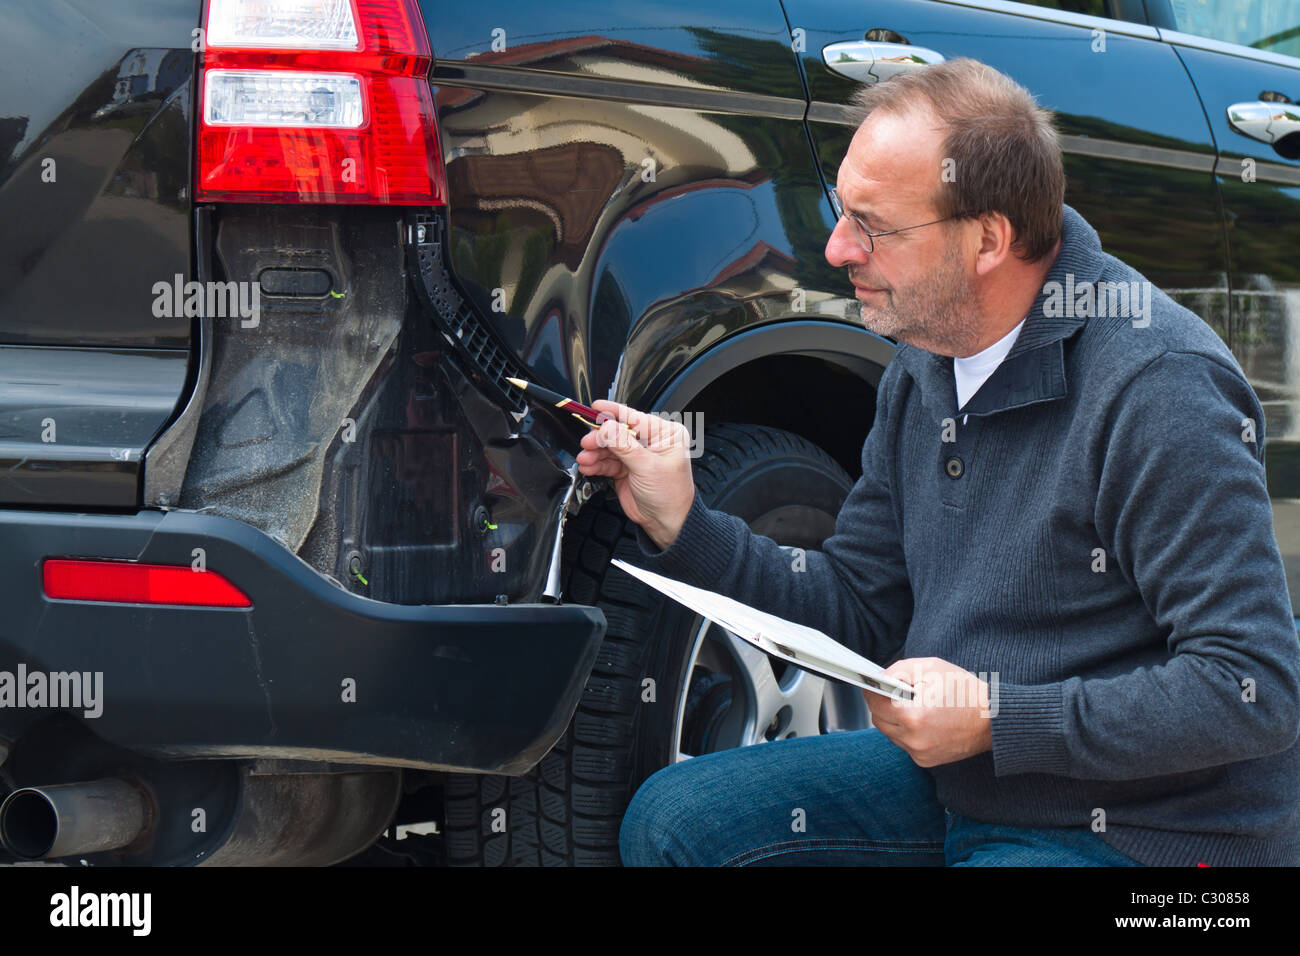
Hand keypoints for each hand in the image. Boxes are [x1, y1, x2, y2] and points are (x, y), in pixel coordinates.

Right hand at [575, 400, 694, 549]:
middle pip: (618, 432)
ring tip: (585, 459)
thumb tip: (607, 427)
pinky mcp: (626, 469)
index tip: (596, 407)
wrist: (666, 523)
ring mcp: (637, 456)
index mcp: (665, 434)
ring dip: (595, 453)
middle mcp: (651, 442)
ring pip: (609, 447)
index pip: (635, 417)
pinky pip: (607, 462)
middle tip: (587, 443)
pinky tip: (588, 467)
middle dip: (600, 438)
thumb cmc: (670, 496)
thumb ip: (624, 446)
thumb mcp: (647, 467)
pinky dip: (596, 464)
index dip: (614, 412)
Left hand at [865, 657, 993, 767]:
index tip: (870, 683)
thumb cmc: (965, 691)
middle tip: (891, 692)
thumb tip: (879, 677)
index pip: (874, 703)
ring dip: (894, 719)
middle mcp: (913, 739)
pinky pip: (905, 744)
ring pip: (890, 733)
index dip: (871, 690)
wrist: (994, 719)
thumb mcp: (930, 668)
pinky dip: (907, 732)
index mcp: (911, 715)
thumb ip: (898, 670)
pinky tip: (922, 720)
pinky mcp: (926, 761)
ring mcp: (919, 753)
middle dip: (881, 704)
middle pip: (878, 720)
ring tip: (910, 705)